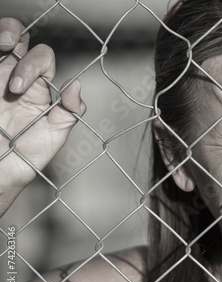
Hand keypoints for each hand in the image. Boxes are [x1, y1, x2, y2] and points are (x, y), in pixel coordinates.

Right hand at [0, 18, 85, 216]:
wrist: (0, 171)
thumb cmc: (26, 155)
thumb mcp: (55, 134)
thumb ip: (70, 110)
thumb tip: (76, 86)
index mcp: (37, 88)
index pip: (42, 58)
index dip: (38, 62)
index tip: (24, 89)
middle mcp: (15, 77)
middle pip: (21, 42)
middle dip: (19, 42)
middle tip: (12, 68)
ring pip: (2, 38)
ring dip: (6, 31)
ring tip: (4, 43)